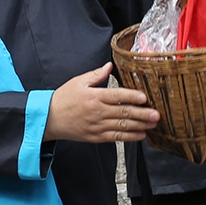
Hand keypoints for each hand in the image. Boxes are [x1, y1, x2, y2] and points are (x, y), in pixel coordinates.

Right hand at [43, 63, 159, 143]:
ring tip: (153, 124)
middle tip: (156, 114)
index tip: (145, 98)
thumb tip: (110, 66)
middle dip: (142, 114)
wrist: (49, 119)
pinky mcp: (96, 137)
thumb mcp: (78, 82)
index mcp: (94, 97)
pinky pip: (116, 138)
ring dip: (140, 126)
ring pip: (122, 126)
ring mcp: (97, 126)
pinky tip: (140, 135)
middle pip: (123, 113)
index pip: (117, 96)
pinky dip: (129, 137)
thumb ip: (96, 75)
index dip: (132, 97)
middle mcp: (97, 112)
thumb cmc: (63, 99)